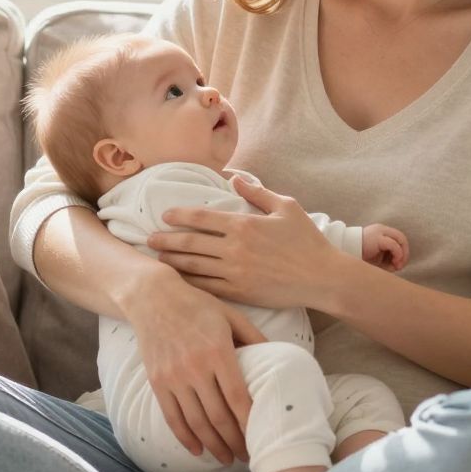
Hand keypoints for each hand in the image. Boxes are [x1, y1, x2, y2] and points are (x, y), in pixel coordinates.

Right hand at [124, 272, 268, 463]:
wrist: (153, 298)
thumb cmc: (198, 305)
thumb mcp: (231, 315)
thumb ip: (254, 338)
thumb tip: (278, 358)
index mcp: (217, 351)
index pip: (237, 397)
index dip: (250, 423)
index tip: (262, 438)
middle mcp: (194, 367)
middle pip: (218, 416)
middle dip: (235, 441)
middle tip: (248, 457)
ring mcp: (173, 377)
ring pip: (196, 422)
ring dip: (213, 445)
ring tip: (227, 458)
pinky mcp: (157, 382)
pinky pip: (172, 417)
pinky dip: (185, 437)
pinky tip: (198, 449)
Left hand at [145, 175, 347, 310]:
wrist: (322, 278)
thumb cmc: (307, 241)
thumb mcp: (286, 207)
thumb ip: (258, 192)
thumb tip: (235, 178)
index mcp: (244, 224)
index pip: (202, 217)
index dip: (179, 216)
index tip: (165, 215)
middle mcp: (235, 249)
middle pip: (190, 243)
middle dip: (166, 240)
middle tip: (148, 239)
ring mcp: (235, 273)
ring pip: (194, 266)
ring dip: (172, 261)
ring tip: (157, 258)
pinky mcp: (240, 293)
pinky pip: (207, 287)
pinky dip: (189, 283)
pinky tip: (178, 281)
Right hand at [362, 223, 408, 271]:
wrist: (344, 253)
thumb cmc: (360, 257)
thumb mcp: (376, 258)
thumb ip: (387, 259)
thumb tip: (398, 266)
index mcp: (381, 232)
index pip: (398, 238)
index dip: (403, 251)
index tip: (399, 264)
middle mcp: (381, 229)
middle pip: (402, 238)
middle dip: (405, 253)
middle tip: (400, 266)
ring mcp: (380, 232)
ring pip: (400, 240)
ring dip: (402, 255)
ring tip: (396, 266)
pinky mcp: (377, 238)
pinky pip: (394, 245)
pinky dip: (398, 254)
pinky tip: (394, 263)